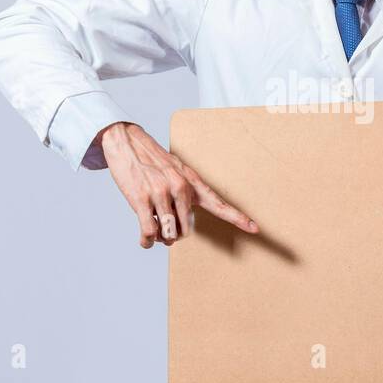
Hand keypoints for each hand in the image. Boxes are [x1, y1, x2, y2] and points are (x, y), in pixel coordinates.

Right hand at [97, 121, 258, 247]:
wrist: (126, 142)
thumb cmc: (152, 160)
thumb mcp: (176, 171)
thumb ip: (186, 194)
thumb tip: (184, 223)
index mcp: (192, 181)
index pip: (219, 203)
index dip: (238, 218)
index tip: (255, 228)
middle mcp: (180, 187)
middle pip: (187, 230)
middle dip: (176, 236)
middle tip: (166, 230)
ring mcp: (161, 193)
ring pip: (168, 233)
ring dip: (160, 238)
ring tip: (154, 231)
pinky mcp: (141, 199)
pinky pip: (149, 232)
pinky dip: (147, 241)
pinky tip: (145, 240)